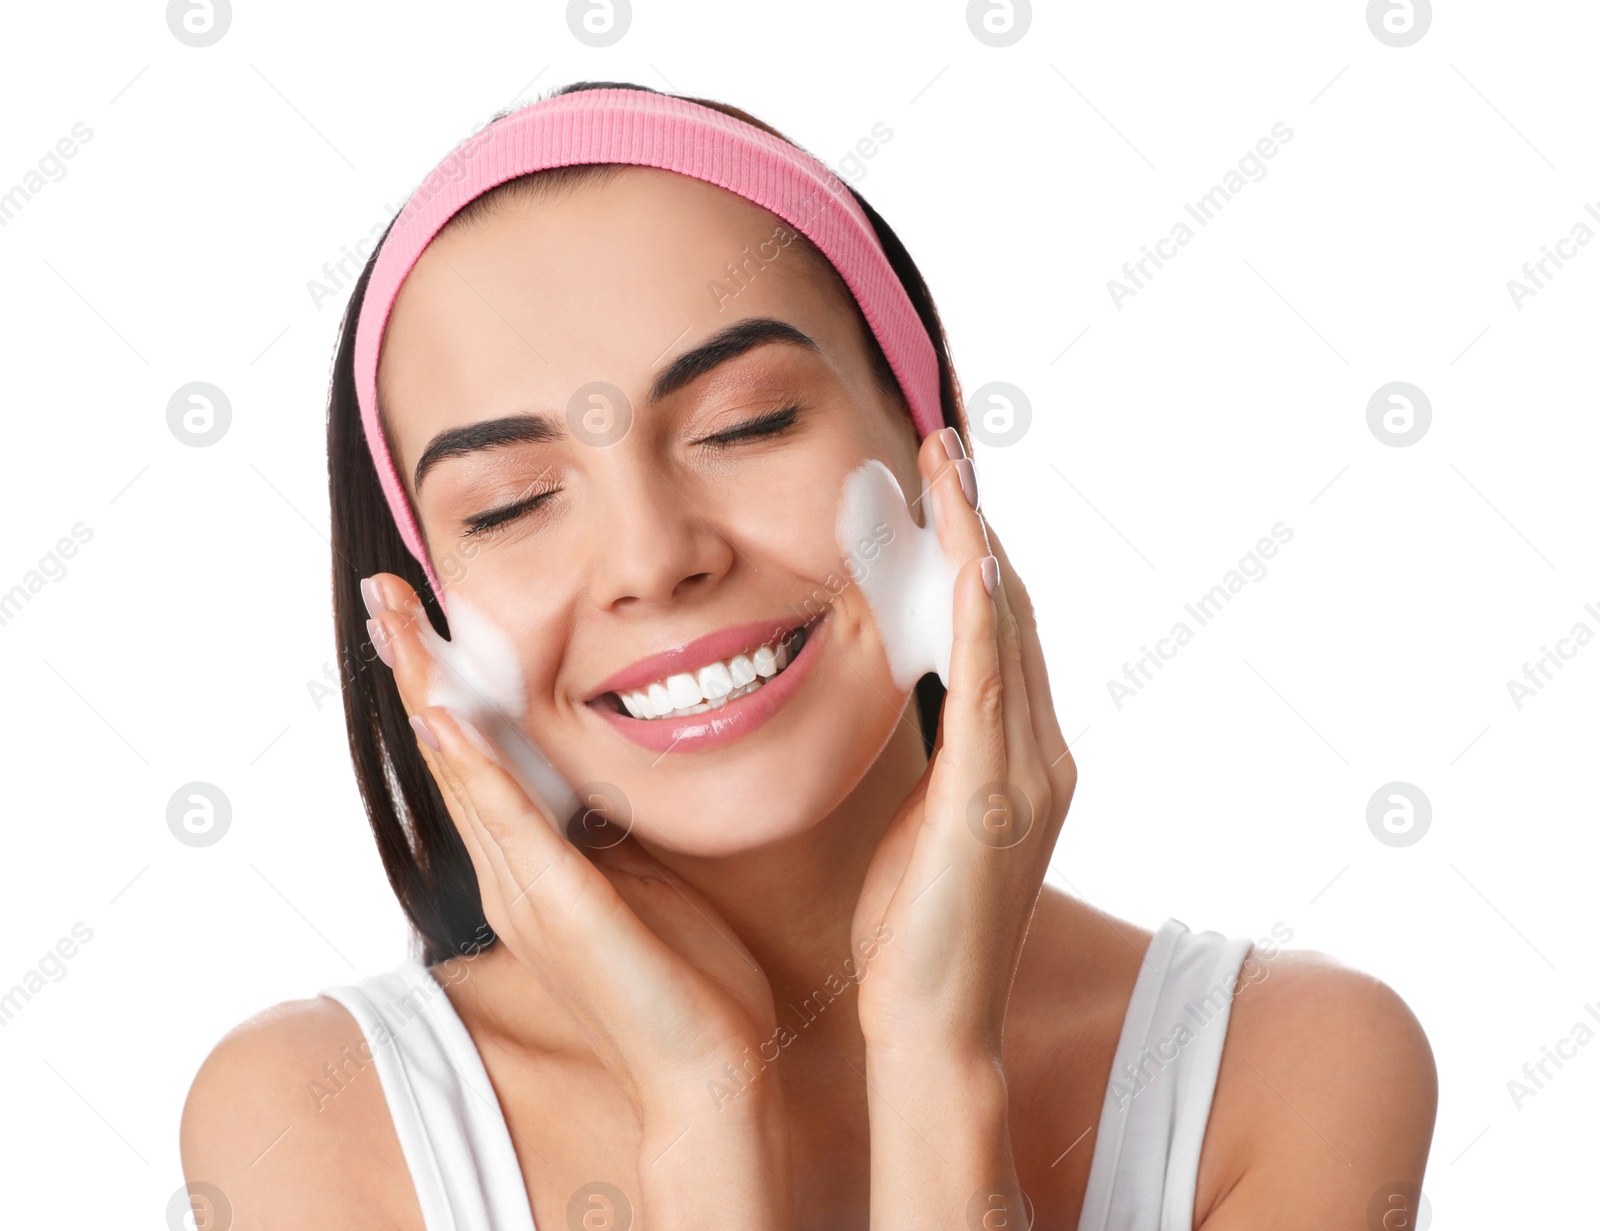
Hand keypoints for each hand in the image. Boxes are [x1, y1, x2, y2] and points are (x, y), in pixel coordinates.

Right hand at [361, 575, 784, 1121]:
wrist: (703, 1071)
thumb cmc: (681, 980)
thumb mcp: (635, 878)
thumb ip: (602, 828)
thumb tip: (598, 774)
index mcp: (528, 866)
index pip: (475, 756)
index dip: (446, 684)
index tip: (427, 616)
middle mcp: (509, 874)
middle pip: (448, 752)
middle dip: (416, 668)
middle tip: (386, 592)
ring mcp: (526, 892)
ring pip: (463, 773)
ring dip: (429, 693)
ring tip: (398, 624)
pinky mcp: (561, 909)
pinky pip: (510, 825)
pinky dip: (476, 769)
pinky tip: (448, 719)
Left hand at [850, 429, 1077, 1064]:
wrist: (929, 1018)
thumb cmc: (913, 927)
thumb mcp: (924, 819)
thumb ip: (939, 756)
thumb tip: (913, 701)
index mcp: (1022, 758)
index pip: (1001, 631)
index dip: (974, 552)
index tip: (942, 486)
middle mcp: (1041, 754)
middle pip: (1013, 611)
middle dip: (977, 525)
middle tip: (945, 448)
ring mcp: (1028, 775)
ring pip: (1008, 632)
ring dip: (976, 544)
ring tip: (950, 470)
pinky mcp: (996, 800)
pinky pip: (994, 690)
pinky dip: (986, 623)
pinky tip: (972, 565)